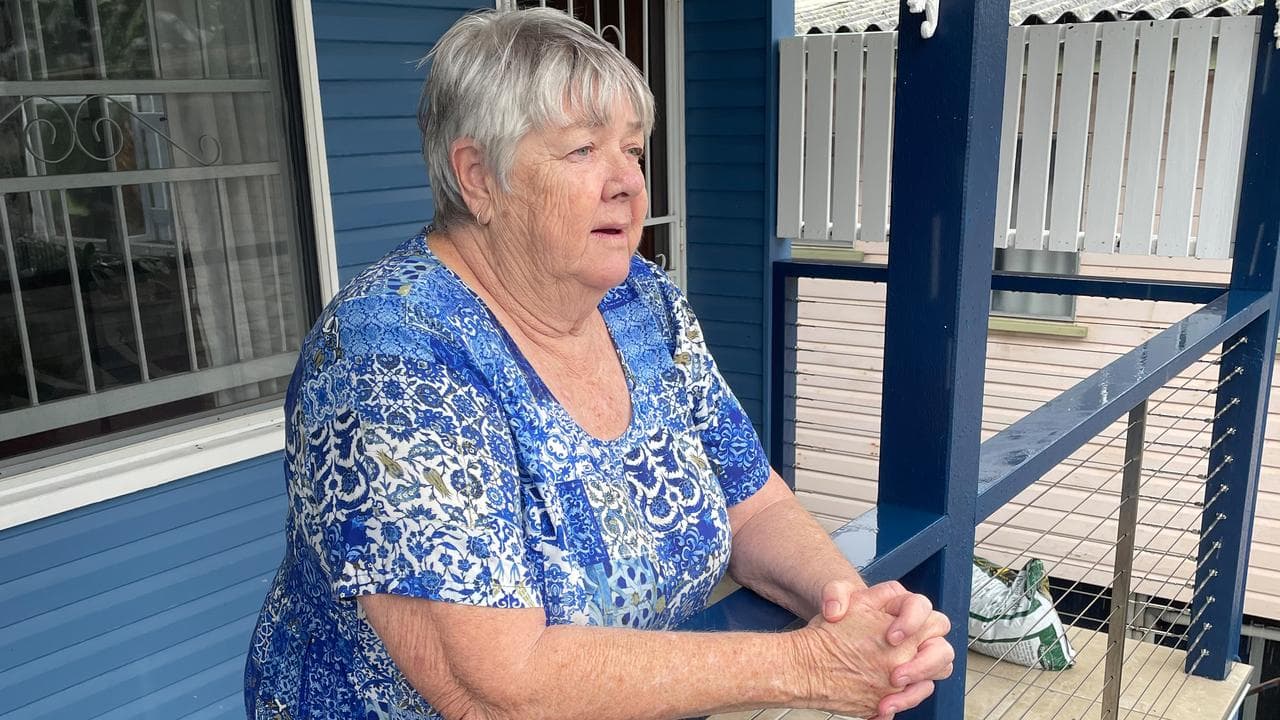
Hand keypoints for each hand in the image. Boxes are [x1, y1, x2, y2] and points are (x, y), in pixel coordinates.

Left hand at [819, 580, 954, 718]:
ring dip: (915, 690)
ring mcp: (914, 656)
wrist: (830, 641)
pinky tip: (880, 710)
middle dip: (923, 664)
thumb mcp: (833, 594)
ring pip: (937, 672)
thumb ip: (834, 593)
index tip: (892, 637)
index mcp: (901, 605)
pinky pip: (917, 692)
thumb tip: (834, 610)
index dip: (912, 621)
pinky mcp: (907, 678)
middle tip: (895, 676)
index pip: (920, 606)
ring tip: (886, 702)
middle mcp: (915, 632)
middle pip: (940, 644)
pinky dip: (902, 703)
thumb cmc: (839, 613)